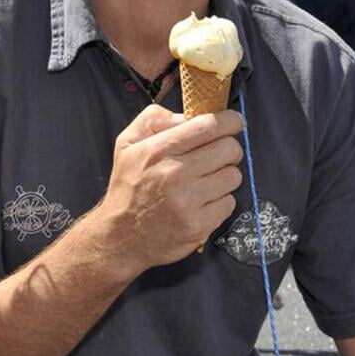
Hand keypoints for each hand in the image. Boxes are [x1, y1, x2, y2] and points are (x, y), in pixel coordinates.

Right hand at [94, 105, 243, 276]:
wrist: (121, 237)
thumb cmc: (127, 187)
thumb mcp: (126, 144)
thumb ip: (152, 119)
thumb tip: (186, 117)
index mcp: (158, 150)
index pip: (209, 126)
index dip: (230, 120)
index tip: (232, 122)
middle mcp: (174, 174)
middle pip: (230, 149)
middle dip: (227, 149)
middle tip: (216, 156)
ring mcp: (188, 201)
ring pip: (233, 176)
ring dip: (223, 177)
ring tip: (204, 182)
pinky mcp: (199, 225)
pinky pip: (229, 203)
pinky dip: (219, 202)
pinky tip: (201, 203)